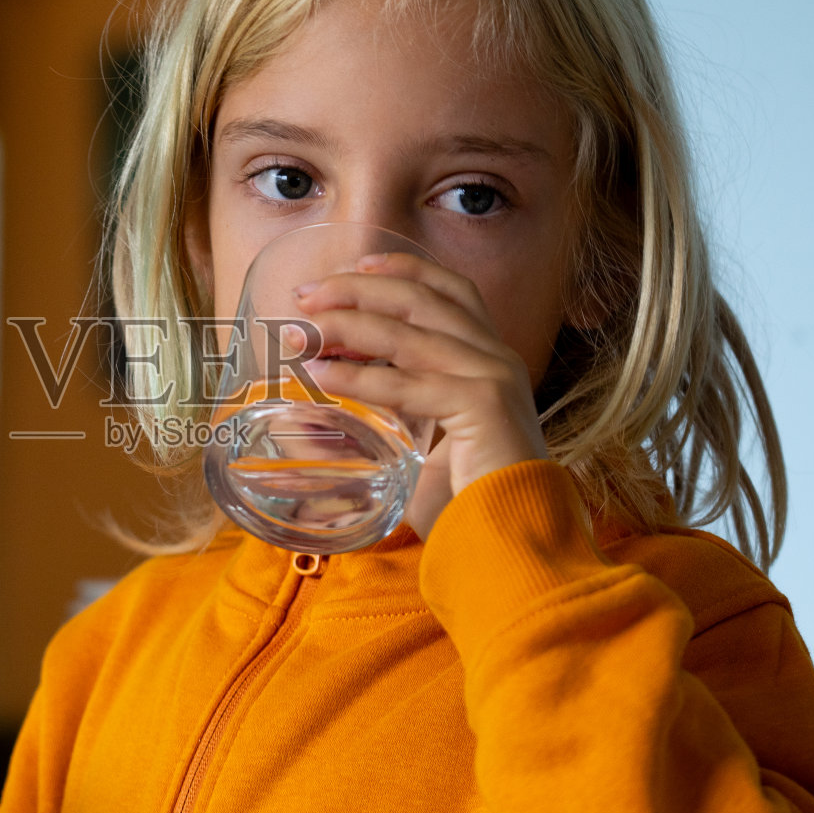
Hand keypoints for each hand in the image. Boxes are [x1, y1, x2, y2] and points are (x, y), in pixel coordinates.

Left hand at [291, 251, 546, 536]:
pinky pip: (406, 383)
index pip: (451, 291)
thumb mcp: (415, 453)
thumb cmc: (466, 506)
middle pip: (422, 297)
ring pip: (408, 333)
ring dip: (345, 327)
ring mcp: (493, 378)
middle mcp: (496, 358)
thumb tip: (305, 428)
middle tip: (306, 294)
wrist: (513, 545)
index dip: (403, 270)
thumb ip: (373, 432)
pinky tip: (320, 378)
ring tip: (300, 335)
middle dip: (358, 289)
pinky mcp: (483, 406)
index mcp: (490, 360)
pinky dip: (357, 378)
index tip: (354, 267)